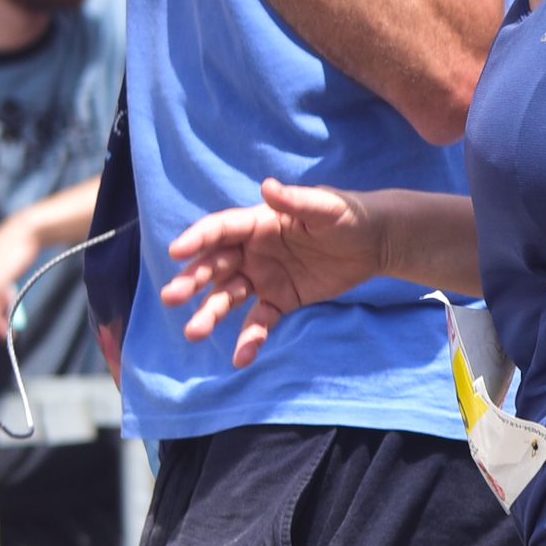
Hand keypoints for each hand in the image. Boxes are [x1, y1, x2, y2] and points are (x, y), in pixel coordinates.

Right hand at [165, 180, 385, 365]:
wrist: (374, 242)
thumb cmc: (348, 215)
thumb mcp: (326, 207)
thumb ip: (296, 201)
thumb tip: (267, 187)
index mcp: (258, 223)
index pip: (220, 230)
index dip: (197, 239)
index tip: (176, 252)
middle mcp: (252, 251)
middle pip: (215, 266)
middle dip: (192, 280)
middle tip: (171, 296)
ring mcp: (263, 277)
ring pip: (228, 297)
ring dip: (209, 313)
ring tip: (193, 333)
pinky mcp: (279, 300)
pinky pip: (259, 321)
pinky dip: (249, 339)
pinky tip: (241, 358)